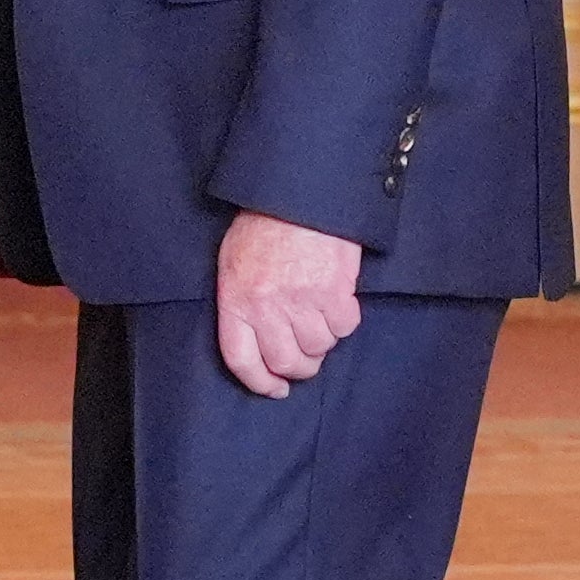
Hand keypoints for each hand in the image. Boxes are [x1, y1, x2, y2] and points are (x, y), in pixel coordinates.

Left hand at [214, 209, 362, 398]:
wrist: (300, 190)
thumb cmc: (265, 221)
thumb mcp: (234, 260)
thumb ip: (242, 302)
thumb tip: (258, 342)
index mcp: (236, 298)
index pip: (242, 360)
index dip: (260, 382)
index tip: (275, 389)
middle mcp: (266, 306)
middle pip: (285, 362)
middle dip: (300, 367)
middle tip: (307, 356)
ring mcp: (301, 300)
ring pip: (319, 348)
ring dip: (324, 340)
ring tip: (321, 318)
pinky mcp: (334, 291)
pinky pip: (345, 327)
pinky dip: (345, 320)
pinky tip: (339, 300)